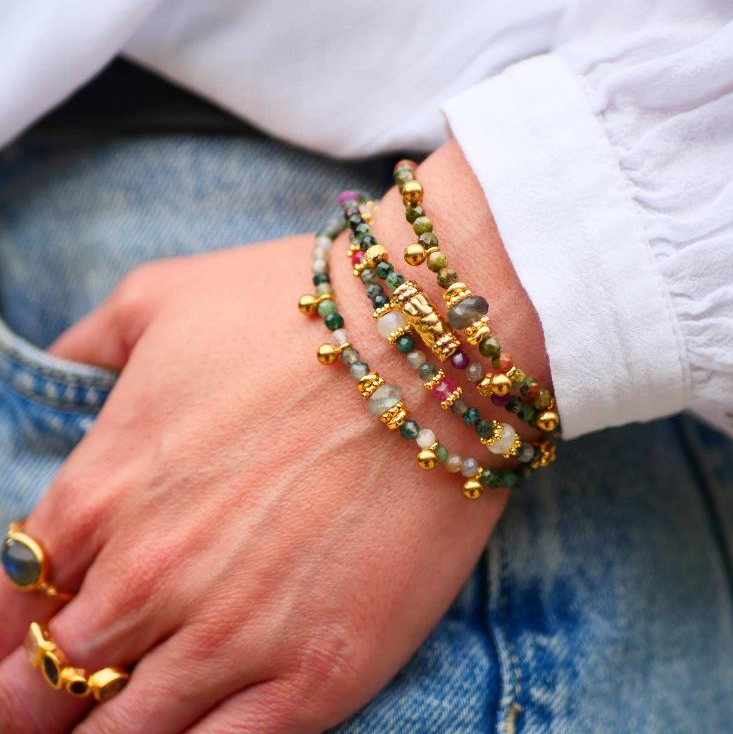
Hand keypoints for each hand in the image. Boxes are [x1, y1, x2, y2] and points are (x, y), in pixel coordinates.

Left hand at [0, 141, 545, 731]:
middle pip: (43, 692)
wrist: (435, 348)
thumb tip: (62, 370)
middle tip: (53, 705)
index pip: (7, 611)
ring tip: (113, 727)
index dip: (6, 641)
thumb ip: (89, 345)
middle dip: (36, 706)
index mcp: (101, 490)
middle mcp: (150, 578)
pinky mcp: (317, 674)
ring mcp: (233, 637)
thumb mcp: (163, 297)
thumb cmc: (299, 312)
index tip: (21, 651)